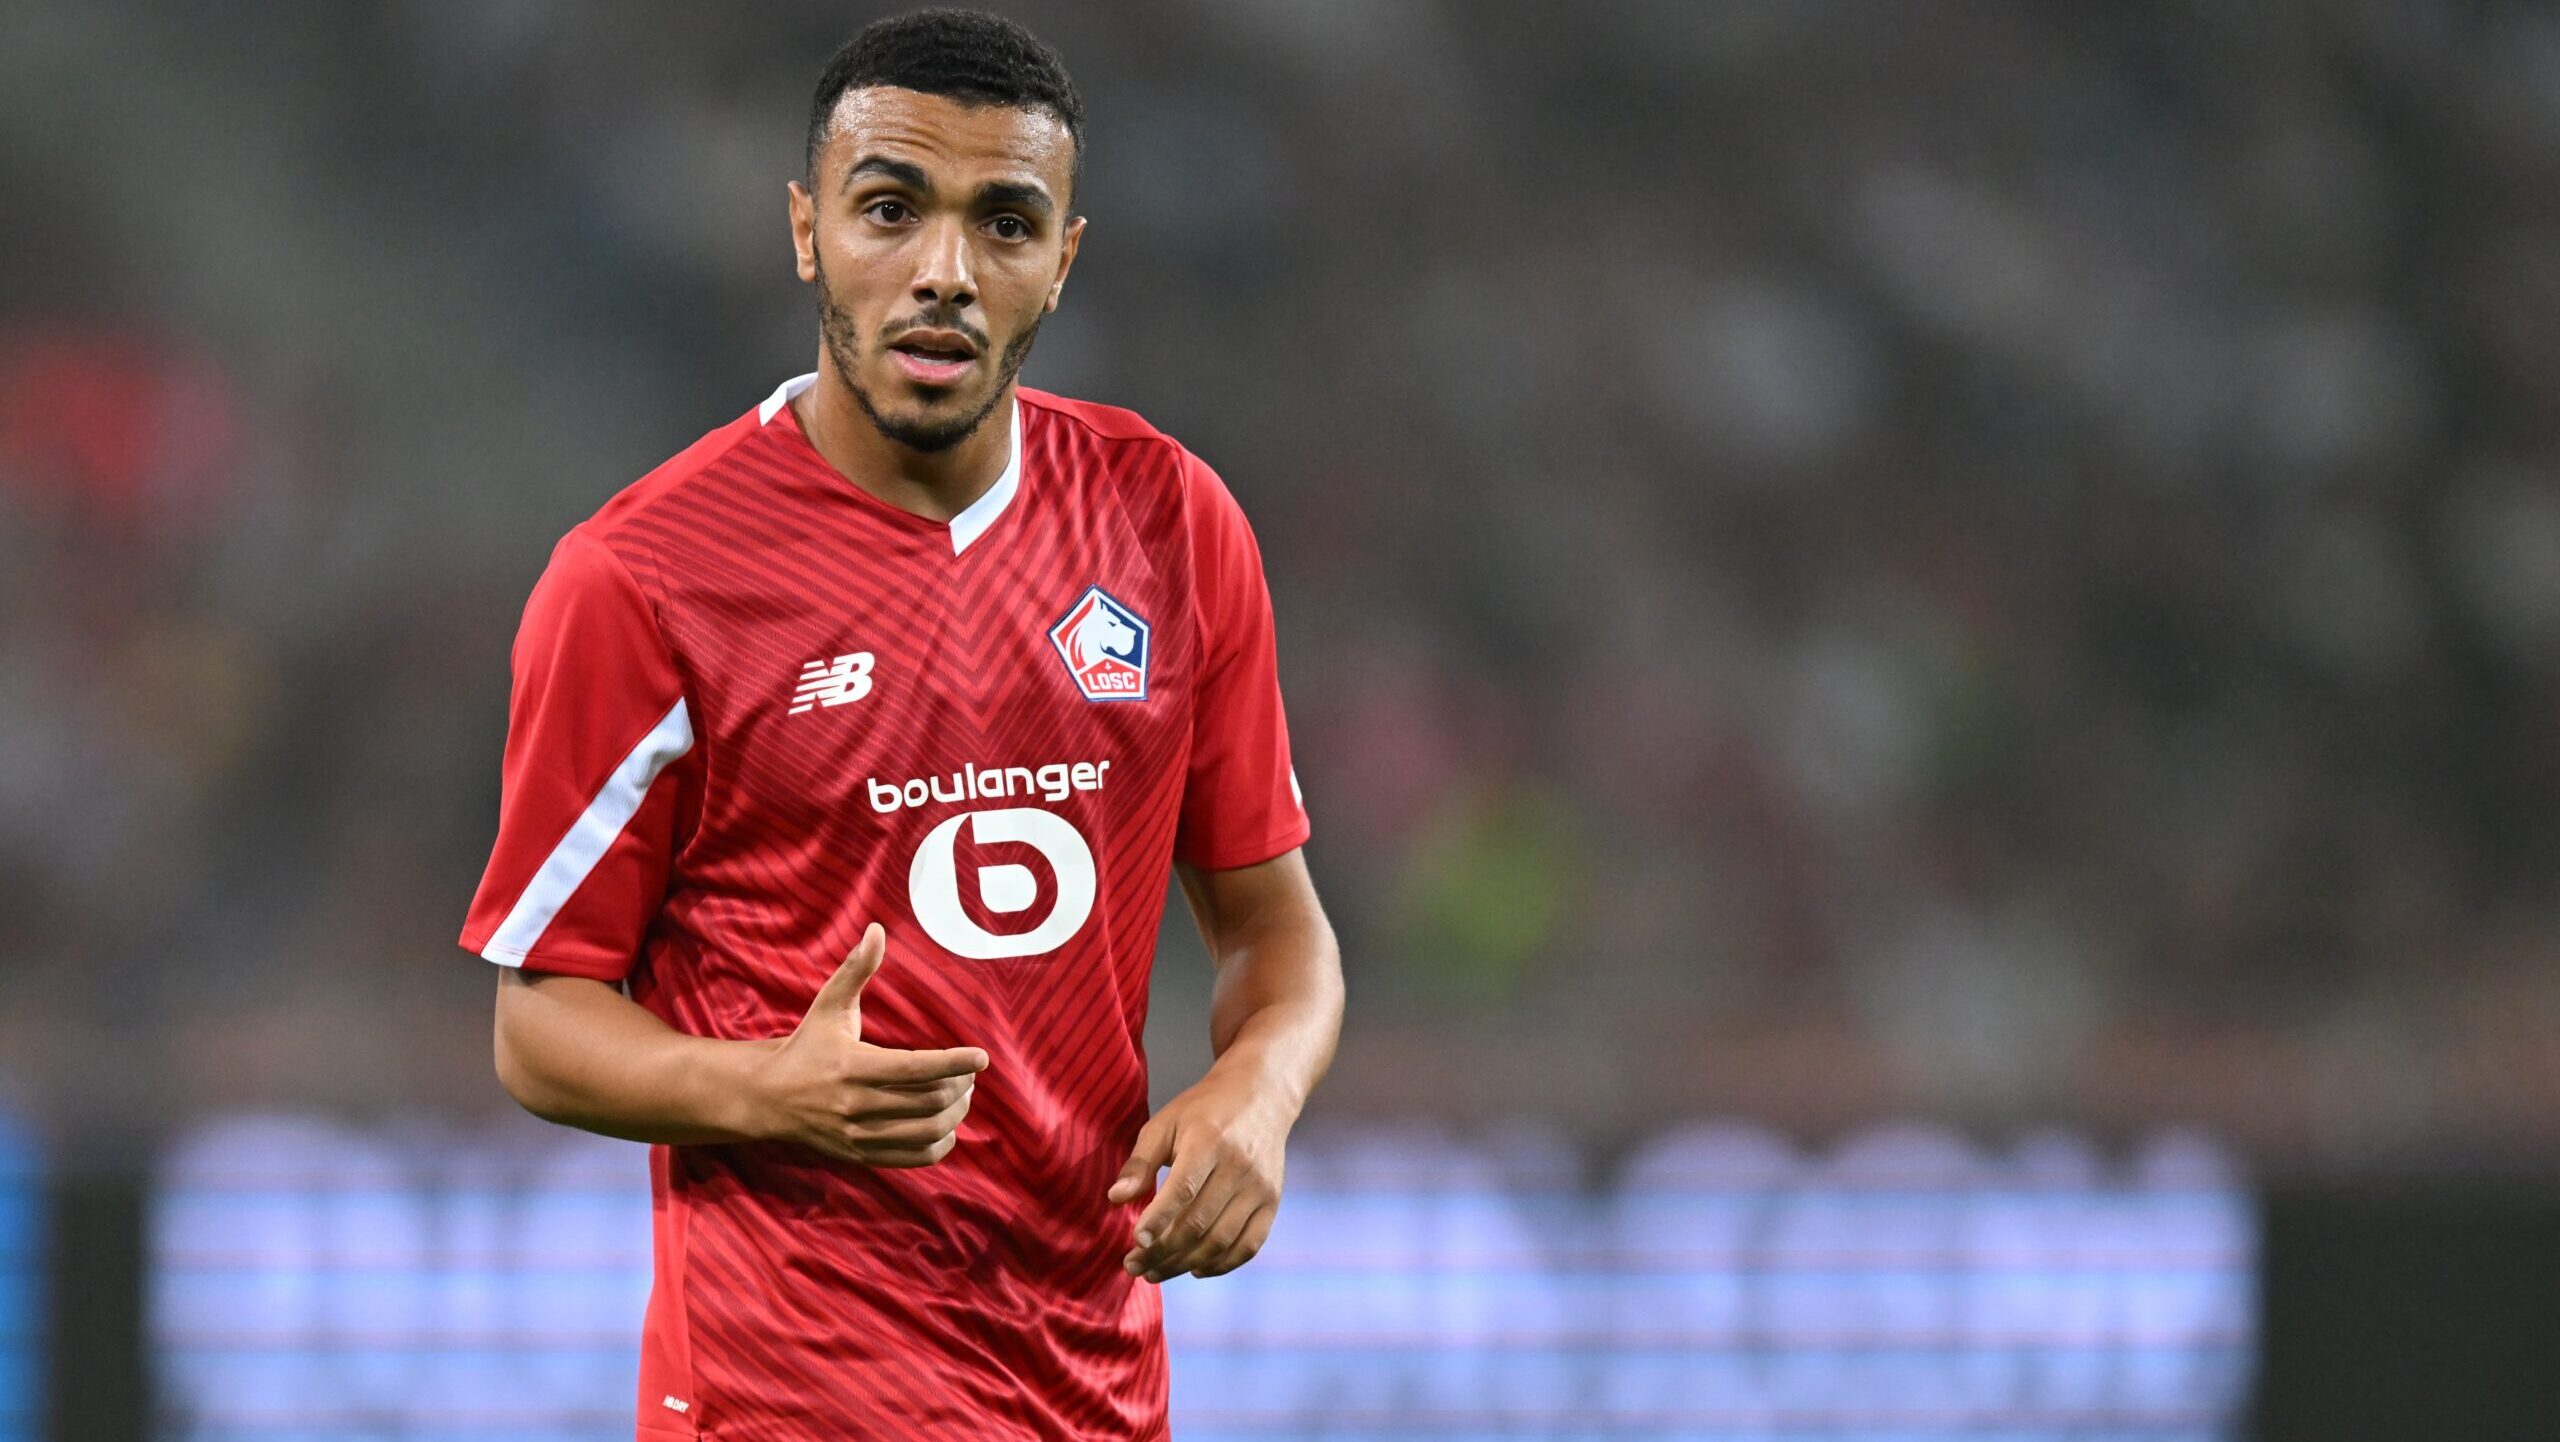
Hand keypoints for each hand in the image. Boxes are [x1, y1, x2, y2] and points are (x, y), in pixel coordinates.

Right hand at [747, 923, 987, 1167]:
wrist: (767, 1098)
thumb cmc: (806, 1046)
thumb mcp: (827, 1005)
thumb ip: (856, 969)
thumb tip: (877, 930)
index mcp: (853, 1066)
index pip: (915, 1069)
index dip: (954, 1063)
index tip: (981, 1057)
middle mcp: (857, 1105)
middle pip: (928, 1102)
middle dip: (959, 1087)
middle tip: (969, 1074)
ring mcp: (859, 1135)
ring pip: (926, 1133)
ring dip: (955, 1114)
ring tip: (961, 1096)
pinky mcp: (861, 1155)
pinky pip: (914, 1158)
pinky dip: (939, 1144)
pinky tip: (945, 1124)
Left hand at [1107, 1067, 1294, 1281]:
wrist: (1261, 1096)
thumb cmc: (1204, 1110)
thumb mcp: (1165, 1123)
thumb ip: (1140, 1161)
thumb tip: (1116, 1198)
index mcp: (1209, 1141)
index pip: (1183, 1189)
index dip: (1158, 1219)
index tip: (1136, 1241)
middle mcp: (1239, 1166)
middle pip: (1200, 1223)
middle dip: (1163, 1251)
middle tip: (1134, 1265)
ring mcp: (1259, 1188)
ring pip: (1221, 1241)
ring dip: (1185, 1264)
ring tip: (1155, 1272)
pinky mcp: (1272, 1202)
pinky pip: (1248, 1246)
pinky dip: (1221, 1265)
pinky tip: (1195, 1269)